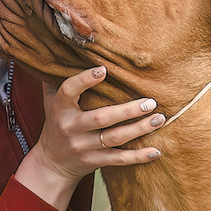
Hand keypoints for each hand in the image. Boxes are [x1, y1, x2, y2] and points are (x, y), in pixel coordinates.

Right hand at [14, 65, 162, 210]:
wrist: (52, 164)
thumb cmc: (57, 123)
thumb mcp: (50, 101)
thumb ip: (55, 78)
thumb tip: (62, 47)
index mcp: (60, 109)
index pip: (68, 91)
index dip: (84, 81)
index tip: (104, 69)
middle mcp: (71, 128)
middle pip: (101, 118)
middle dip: (127, 111)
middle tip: (151, 101)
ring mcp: (83, 147)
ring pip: (114, 138)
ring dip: (139, 129)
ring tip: (159, 119)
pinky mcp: (94, 161)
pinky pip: (118, 160)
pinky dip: (138, 157)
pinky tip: (156, 151)